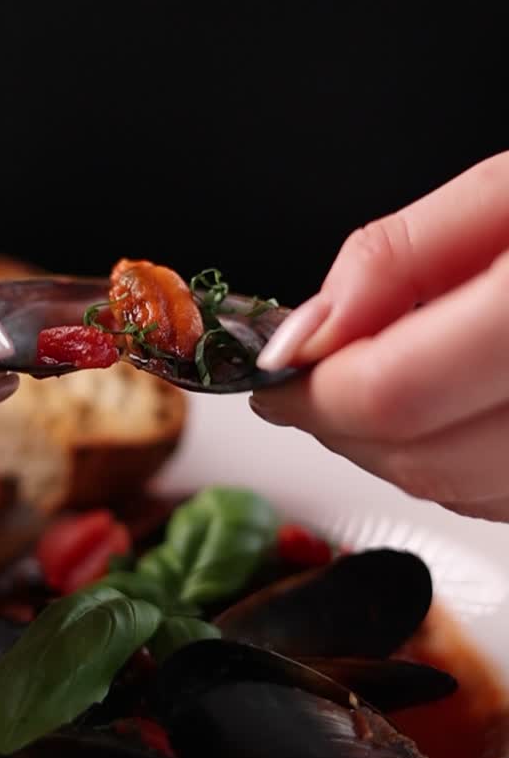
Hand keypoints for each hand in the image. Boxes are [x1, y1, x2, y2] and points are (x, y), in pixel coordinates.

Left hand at [252, 151, 508, 520]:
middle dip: (336, 424)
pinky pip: (503, 500)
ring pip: (456, 490)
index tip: (272, 374)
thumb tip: (307, 331)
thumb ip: (402, 258)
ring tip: (374, 381)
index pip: (394, 394)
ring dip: (387, 448)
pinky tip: (446, 408)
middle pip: (416, 457)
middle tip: (306, 379)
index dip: (311, 392)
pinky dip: (449, 463)